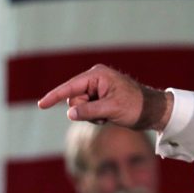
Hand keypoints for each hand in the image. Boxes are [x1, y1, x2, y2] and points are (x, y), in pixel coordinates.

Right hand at [37, 64, 172, 130]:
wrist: (152, 111)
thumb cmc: (135, 106)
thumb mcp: (111, 110)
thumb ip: (89, 111)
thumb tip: (70, 113)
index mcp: (98, 75)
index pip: (71, 87)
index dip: (55, 96)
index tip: (41, 104)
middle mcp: (96, 79)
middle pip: (73, 99)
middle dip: (84, 111)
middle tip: (103, 114)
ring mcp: (97, 88)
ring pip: (79, 107)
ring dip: (90, 116)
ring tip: (108, 115)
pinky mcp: (99, 98)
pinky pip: (86, 111)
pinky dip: (95, 117)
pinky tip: (109, 116)